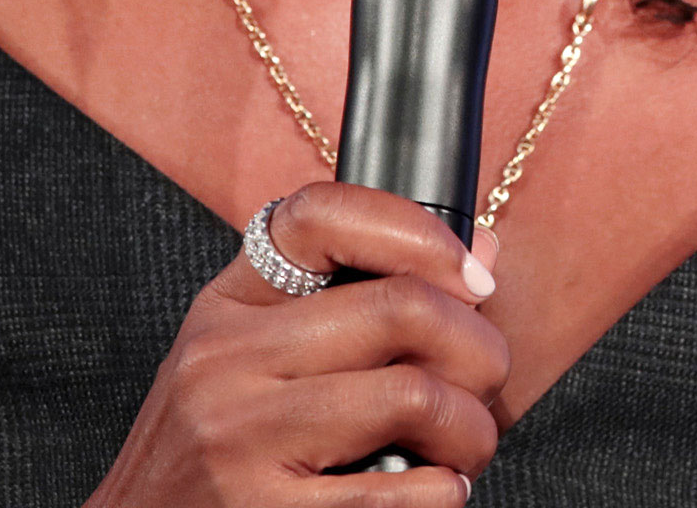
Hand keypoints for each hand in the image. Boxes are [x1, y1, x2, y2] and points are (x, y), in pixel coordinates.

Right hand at [85, 184, 510, 505]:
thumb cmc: (212, 455)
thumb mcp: (254, 360)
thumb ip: (354, 303)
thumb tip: (479, 257)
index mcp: (229, 307)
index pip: (322, 215)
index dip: (419, 231)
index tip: (471, 277)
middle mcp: (226, 363)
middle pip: (403, 307)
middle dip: (480, 349)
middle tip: (484, 384)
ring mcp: (241, 441)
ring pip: (416, 395)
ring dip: (472, 429)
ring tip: (463, 447)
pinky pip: (404, 492)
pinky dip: (444, 492)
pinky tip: (431, 492)